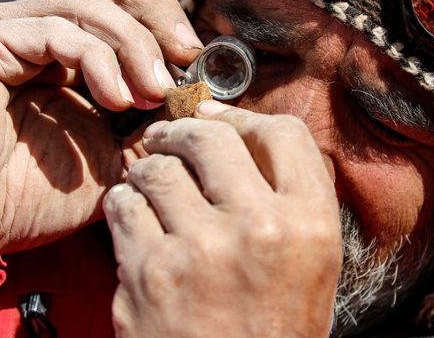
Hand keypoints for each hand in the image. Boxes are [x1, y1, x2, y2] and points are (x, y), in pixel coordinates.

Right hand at [0, 0, 202, 252]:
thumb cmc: (35, 195)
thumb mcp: (111, 156)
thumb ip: (149, 123)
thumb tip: (196, 100)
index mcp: (57, 48)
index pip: (115, 0)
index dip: (160, 17)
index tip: (193, 58)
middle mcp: (28, 28)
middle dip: (153, 16)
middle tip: (183, 60)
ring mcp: (2, 30)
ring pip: (82, 1)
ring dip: (131, 43)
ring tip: (152, 92)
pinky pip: (53, 30)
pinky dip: (97, 59)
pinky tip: (116, 100)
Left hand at [104, 101, 341, 337]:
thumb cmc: (272, 327)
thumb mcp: (310, 264)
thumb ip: (288, 197)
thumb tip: (235, 130)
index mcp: (310, 226)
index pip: (283, 133)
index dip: (243, 116)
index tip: (217, 118)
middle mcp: (258, 230)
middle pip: (210, 137)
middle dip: (182, 130)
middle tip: (168, 137)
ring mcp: (199, 250)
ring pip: (156, 167)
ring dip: (148, 169)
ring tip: (151, 185)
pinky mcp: (147, 274)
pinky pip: (122, 204)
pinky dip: (124, 203)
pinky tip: (134, 217)